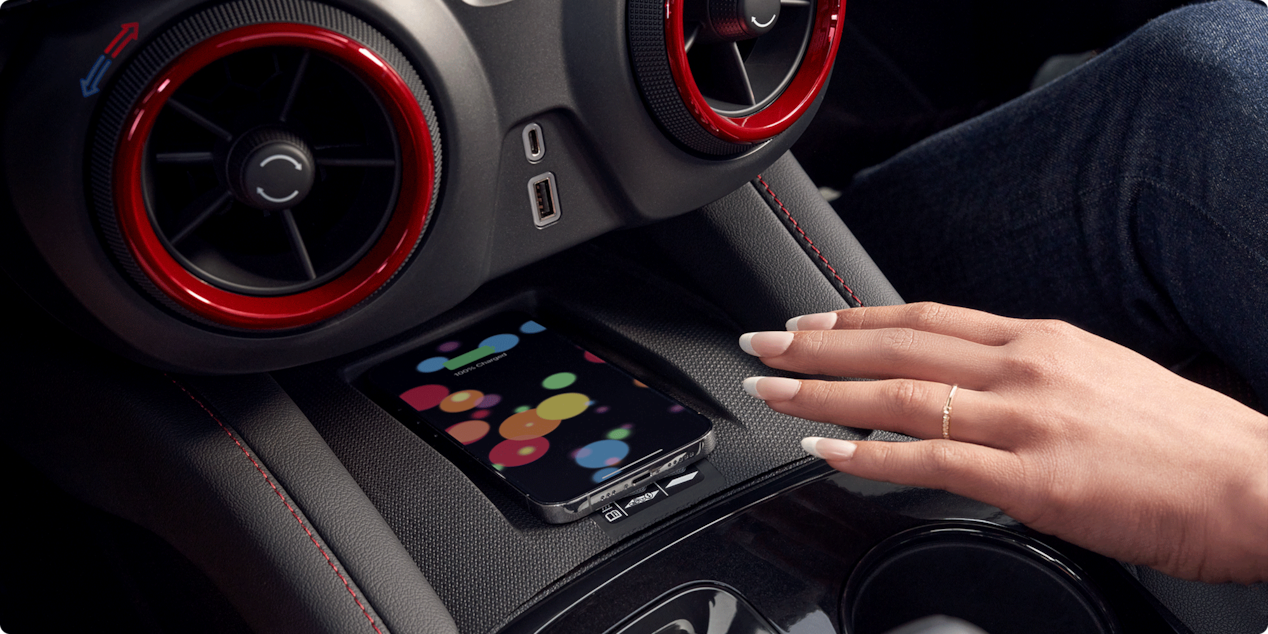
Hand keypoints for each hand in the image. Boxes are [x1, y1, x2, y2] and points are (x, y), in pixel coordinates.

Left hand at [739, 303, 1267, 582]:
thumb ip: (1026, 376)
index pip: (924, 316)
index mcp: (1039, 340)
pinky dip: (868, 455)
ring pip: (897, 393)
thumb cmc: (1184, 441)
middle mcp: (1024, 366)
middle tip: (760, 343)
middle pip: (894, 344)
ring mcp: (1026, 419)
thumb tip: (968, 387)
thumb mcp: (1098, 378)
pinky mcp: (1034, 477)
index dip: (854, 316)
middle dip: (815, 343)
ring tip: (770, 392)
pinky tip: (825, 452)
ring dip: (820, 393)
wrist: (1259, 485)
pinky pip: (930, 459)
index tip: (808, 319)